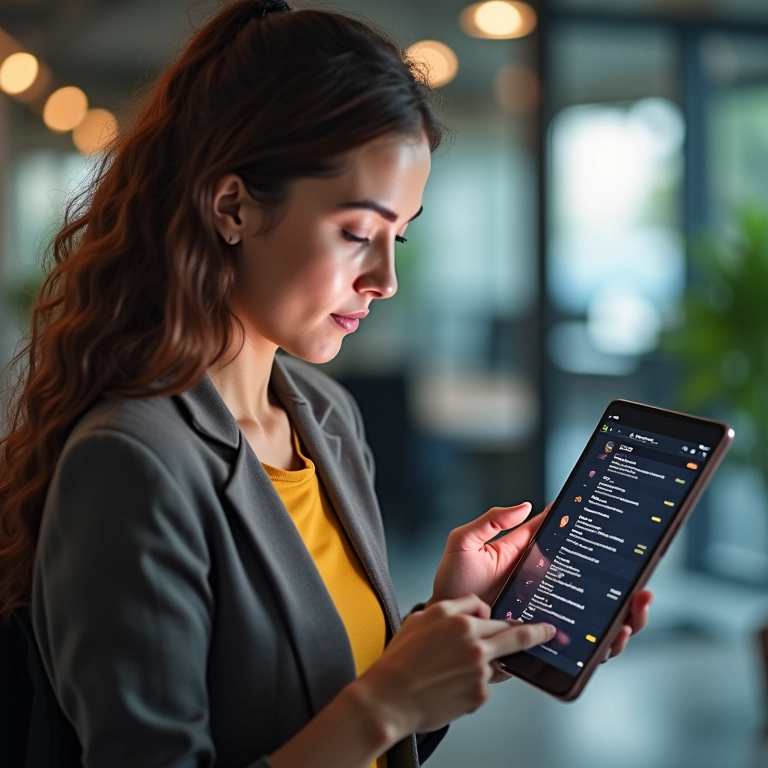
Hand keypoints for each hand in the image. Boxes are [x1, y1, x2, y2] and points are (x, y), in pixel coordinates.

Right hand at [356, 595, 554, 737]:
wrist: (390, 698)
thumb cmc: (400, 661)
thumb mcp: (420, 620)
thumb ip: (451, 610)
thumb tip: (474, 611)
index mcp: (457, 619)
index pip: (488, 609)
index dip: (495, 614)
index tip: (515, 616)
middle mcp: (473, 640)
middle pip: (514, 632)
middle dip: (534, 632)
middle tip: (548, 631)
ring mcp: (479, 668)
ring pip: (499, 661)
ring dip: (492, 663)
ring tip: (467, 668)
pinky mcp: (480, 692)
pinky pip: (486, 684)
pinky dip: (474, 684)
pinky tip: (451, 686)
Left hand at [428, 503, 653, 679]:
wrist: (445, 630)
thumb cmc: (452, 586)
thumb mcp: (463, 544)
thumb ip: (490, 522)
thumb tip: (526, 506)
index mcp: (528, 555)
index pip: (566, 539)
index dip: (590, 531)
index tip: (615, 526)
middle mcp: (544, 582)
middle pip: (592, 579)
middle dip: (622, 582)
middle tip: (641, 584)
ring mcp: (548, 610)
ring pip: (596, 613)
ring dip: (624, 615)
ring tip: (634, 612)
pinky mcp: (545, 638)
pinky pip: (581, 644)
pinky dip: (604, 643)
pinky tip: (613, 638)